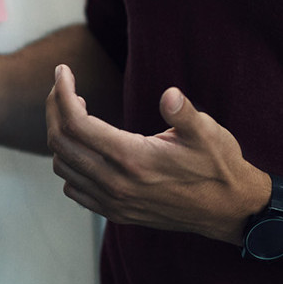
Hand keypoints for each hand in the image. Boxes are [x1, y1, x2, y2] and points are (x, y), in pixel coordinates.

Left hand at [46, 66, 269, 239]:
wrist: (228, 210)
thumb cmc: (219, 165)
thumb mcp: (208, 132)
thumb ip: (184, 113)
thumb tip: (169, 95)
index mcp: (133, 159)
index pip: (77, 123)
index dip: (63, 93)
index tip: (63, 70)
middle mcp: (116, 183)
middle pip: (61, 143)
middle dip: (54, 109)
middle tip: (62, 85)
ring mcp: (114, 201)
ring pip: (63, 166)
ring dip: (60, 136)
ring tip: (75, 111)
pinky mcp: (117, 213)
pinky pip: (75, 188)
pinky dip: (69, 164)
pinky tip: (85, 147)